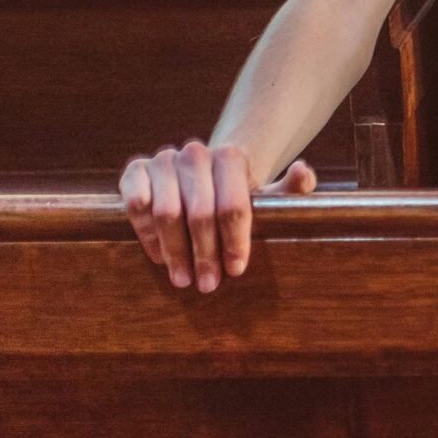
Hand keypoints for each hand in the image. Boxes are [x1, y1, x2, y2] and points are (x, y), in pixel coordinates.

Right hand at [119, 141, 317, 292]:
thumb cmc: (237, 195)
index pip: (233, 205)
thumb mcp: (269, 196)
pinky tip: (159, 257)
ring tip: (183, 279)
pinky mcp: (135, 171)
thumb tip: (302, 172)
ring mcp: (164, 160)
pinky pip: (136, 205)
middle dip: (204, 254)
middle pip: (200, 213)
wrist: (202, 178)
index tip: (236, 271)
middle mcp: (196, 153)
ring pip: (167, 212)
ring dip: (174, 251)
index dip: (235, 242)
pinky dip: (146, 234)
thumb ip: (293, 188)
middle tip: (207, 285)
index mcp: (231, 157)